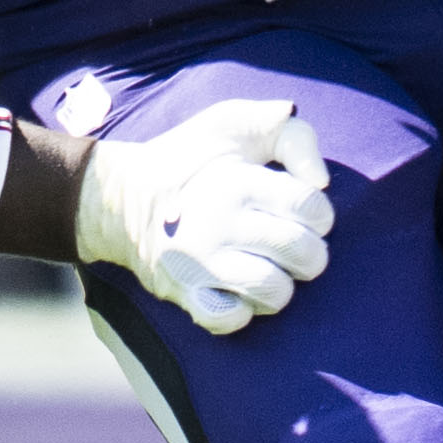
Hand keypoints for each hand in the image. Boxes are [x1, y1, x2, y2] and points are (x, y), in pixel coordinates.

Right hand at [75, 99, 333, 335]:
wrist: (122, 197)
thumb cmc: (192, 158)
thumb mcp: (235, 123)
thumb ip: (290, 132)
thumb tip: (320, 180)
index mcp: (237, 180)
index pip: (311, 207)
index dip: (321, 214)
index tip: (305, 214)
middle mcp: (219, 221)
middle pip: (303, 253)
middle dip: (311, 255)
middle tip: (295, 248)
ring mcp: (200, 262)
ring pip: (274, 292)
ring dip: (281, 286)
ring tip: (268, 270)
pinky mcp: (183, 293)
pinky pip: (229, 320)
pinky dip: (241, 312)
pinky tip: (238, 293)